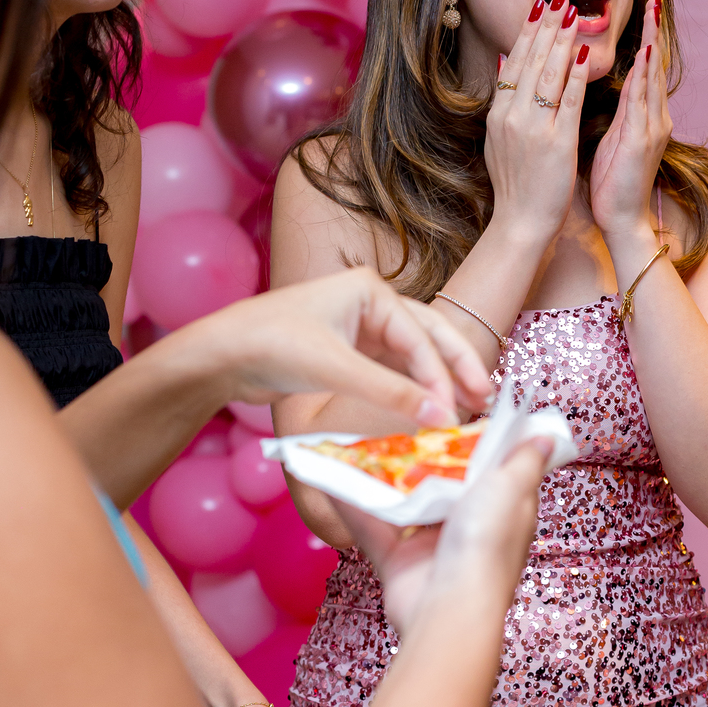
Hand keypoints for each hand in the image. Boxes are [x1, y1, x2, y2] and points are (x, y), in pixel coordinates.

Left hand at [200, 268, 493, 428]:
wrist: (221, 356)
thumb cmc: (272, 346)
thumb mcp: (336, 369)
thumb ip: (391, 393)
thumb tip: (441, 416)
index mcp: (370, 290)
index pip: (419, 337)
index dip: (441, 377)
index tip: (456, 412)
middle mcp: (371, 303)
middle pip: (429, 336)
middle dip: (457, 367)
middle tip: (486, 398)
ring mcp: (360, 327)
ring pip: (413, 354)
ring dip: (437, 379)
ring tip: (466, 406)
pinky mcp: (349, 351)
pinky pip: (393, 369)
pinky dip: (412, 388)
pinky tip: (429, 408)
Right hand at [333, 440, 547, 638]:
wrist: (448, 609)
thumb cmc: (486, 546)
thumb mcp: (512, 491)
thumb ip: (524, 462)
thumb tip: (547, 436)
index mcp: (503, 511)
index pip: (496, 471)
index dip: (479, 444)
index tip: (456, 413)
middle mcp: (470, 528)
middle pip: (447, 485)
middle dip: (425, 457)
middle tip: (403, 420)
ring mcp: (432, 546)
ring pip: (406, 505)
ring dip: (384, 479)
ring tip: (364, 442)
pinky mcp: (399, 561)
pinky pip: (372, 527)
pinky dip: (352, 505)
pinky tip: (332, 478)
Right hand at [484, 0, 592, 245]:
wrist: (521, 222)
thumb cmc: (516, 185)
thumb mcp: (498, 140)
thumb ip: (503, 104)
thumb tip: (504, 67)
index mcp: (499, 113)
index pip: (514, 63)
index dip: (528, 33)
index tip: (539, 8)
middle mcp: (512, 116)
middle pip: (530, 61)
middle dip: (546, 26)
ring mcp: (533, 128)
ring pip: (548, 74)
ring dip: (562, 41)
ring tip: (573, 14)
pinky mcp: (556, 142)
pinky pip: (567, 102)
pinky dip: (576, 76)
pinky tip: (584, 55)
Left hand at [589, 0, 671, 247]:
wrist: (621, 220)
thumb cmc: (612, 182)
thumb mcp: (610, 138)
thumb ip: (613, 111)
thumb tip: (598, 87)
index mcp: (643, 116)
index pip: (645, 70)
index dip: (646, 39)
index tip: (645, 10)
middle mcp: (654, 118)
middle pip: (655, 66)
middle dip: (655, 32)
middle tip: (655, 0)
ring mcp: (652, 128)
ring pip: (654, 77)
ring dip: (654, 44)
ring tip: (654, 15)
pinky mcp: (643, 141)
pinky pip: (643, 102)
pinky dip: (645, 77)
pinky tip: (644, 55)